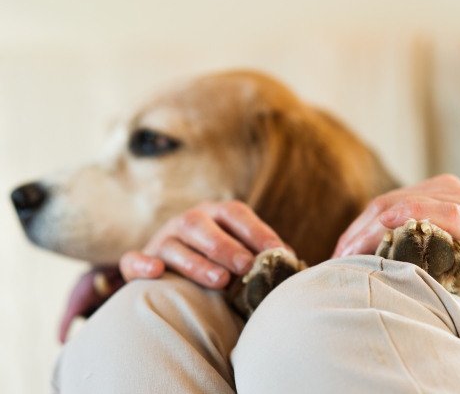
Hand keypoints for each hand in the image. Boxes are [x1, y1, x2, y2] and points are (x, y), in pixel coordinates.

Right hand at [119, 200, 288, 288]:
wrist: (174, 274)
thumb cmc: (219, 263)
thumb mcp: (239, 253)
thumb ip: (260, 254)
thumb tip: (293, 262)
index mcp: (215, 215)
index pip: (235, 213)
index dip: (256, 230)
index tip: (278, 251)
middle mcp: (187, 222)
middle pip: (200, 224)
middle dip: (225, 245)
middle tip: (246, 265)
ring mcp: (162, 240)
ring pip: (173, 244)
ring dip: (196, 261)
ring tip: (220, 280)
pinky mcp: (141, 261)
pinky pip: (133, 260)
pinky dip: (142, 265)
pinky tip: (156, 273)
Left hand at [333, 174, 459, 324]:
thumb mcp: (436, 250)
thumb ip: (407, 242)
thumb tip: (358, 258)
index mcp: (434, 193)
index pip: (381, 206)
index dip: (354, 230)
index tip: (336, 256)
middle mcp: (447, 191)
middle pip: (385, 205)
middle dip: (355, 234)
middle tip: (335, 260)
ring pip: (405, 206)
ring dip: (371, 230)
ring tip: (349, 256)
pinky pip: (444, 213)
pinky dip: (416, 214)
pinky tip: (391, 223)